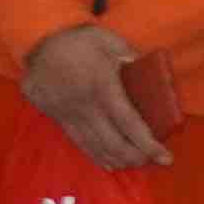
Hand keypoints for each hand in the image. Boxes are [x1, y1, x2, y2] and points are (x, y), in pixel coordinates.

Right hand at [23, 21, 169, 170]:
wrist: (37, 42)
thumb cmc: (77, 40)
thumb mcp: (108, 40)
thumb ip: (131, 58)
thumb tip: (152, 75)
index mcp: (102, 87)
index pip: (129, 123)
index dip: (148, 144)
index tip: (166, 157)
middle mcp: (86, 107)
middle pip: (114, 143)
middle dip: (136, 157)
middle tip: (151, 160)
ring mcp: (69, 115)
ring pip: (96, 147)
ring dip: (118, 160)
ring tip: (134, 163)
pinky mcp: (58, 118)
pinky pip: (79, 143)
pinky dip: (97, 156)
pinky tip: (109, 163)